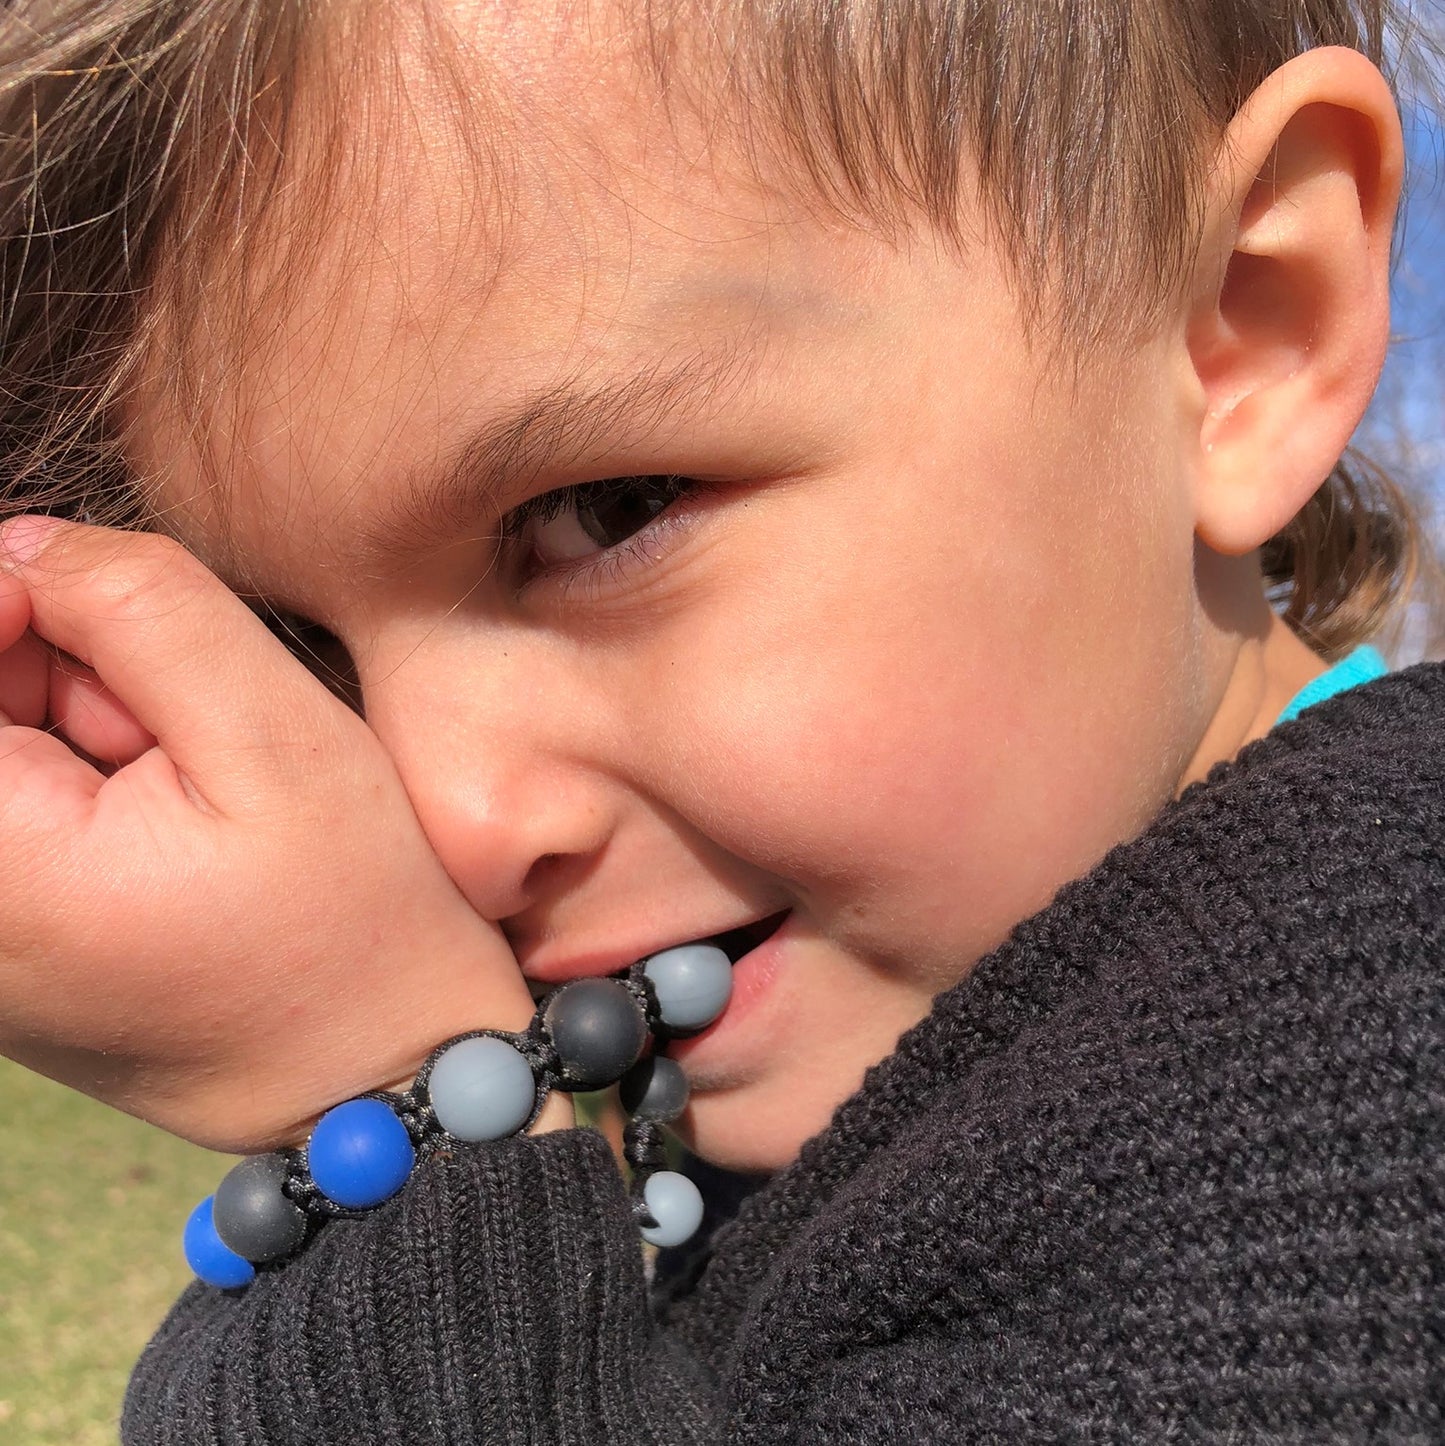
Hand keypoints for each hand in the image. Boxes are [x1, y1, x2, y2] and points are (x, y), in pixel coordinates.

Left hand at [0, 517, 571, 1151]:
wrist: (380, 1081)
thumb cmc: (354, 923)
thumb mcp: (280, 738)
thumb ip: (146, 608)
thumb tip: (31, 548)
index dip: (24, 599)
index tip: (133, 622)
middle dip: (63, 672)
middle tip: (188, 734)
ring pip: (5, 752)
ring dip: (84, 727)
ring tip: (197, 794)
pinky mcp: (8, 952)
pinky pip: (27, 814)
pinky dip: (91, 783)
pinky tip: (174, 829)